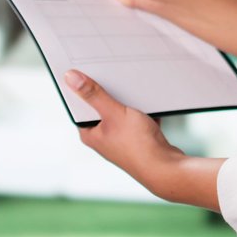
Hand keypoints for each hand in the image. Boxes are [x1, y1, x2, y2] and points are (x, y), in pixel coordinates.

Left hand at [63, 68, 185, 197]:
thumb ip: (93, 94)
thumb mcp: (114, 113)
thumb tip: (70, 78)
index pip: (79, 105)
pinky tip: (149, 105)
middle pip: (100, 106)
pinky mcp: (138, 139)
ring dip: (127, 100)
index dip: (81, 86)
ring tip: (133, 89)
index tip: (84, 68)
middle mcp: (103, 138)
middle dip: (108, 91)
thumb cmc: (138, 145)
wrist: (166, 168)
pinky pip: (137, 117)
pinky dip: (142, 109)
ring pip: (121, 110)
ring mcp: (121, 139)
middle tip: (111, 73)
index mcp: (90, 133)